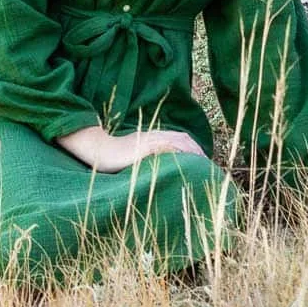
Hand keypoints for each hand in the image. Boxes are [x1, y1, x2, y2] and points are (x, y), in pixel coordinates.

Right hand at [59, 125, 207, 172]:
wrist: (98, 149)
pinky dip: (180, 154)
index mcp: (156, 137)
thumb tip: (163, 170)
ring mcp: (152, 140)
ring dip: (194, 154)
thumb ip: (151, 158)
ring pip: (180, 143)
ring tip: (204, 167)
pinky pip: (168, 148)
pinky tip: (188, 163)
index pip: (183, 140)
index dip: (195, 150)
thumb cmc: (115, 155)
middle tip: (209, 168)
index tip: (204, 163)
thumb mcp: (137, 155)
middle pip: (186, 140)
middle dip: (199, 153)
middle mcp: (157, 136)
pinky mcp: (146, 147)